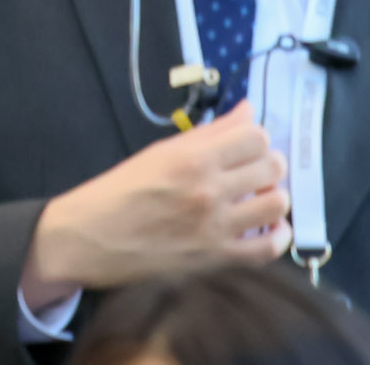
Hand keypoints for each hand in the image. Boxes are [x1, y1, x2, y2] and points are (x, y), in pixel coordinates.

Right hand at [19, 106, 290, 306]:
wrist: (91, 237)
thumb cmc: (119, 191)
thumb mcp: (159, 152)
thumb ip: (207, 133)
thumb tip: (246, 111)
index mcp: (191, 158)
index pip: (255, 135)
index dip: (254, 137)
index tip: (244, 145)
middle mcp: (208, 190)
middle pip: (272, 166)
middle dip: (268, 163)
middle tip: (253, 170)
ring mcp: (216, 226)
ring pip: (277, 204)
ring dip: (272, 196)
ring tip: (257, 197)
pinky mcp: (217, 258)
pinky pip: (269, 248)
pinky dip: (278, 236)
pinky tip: (269, 227)